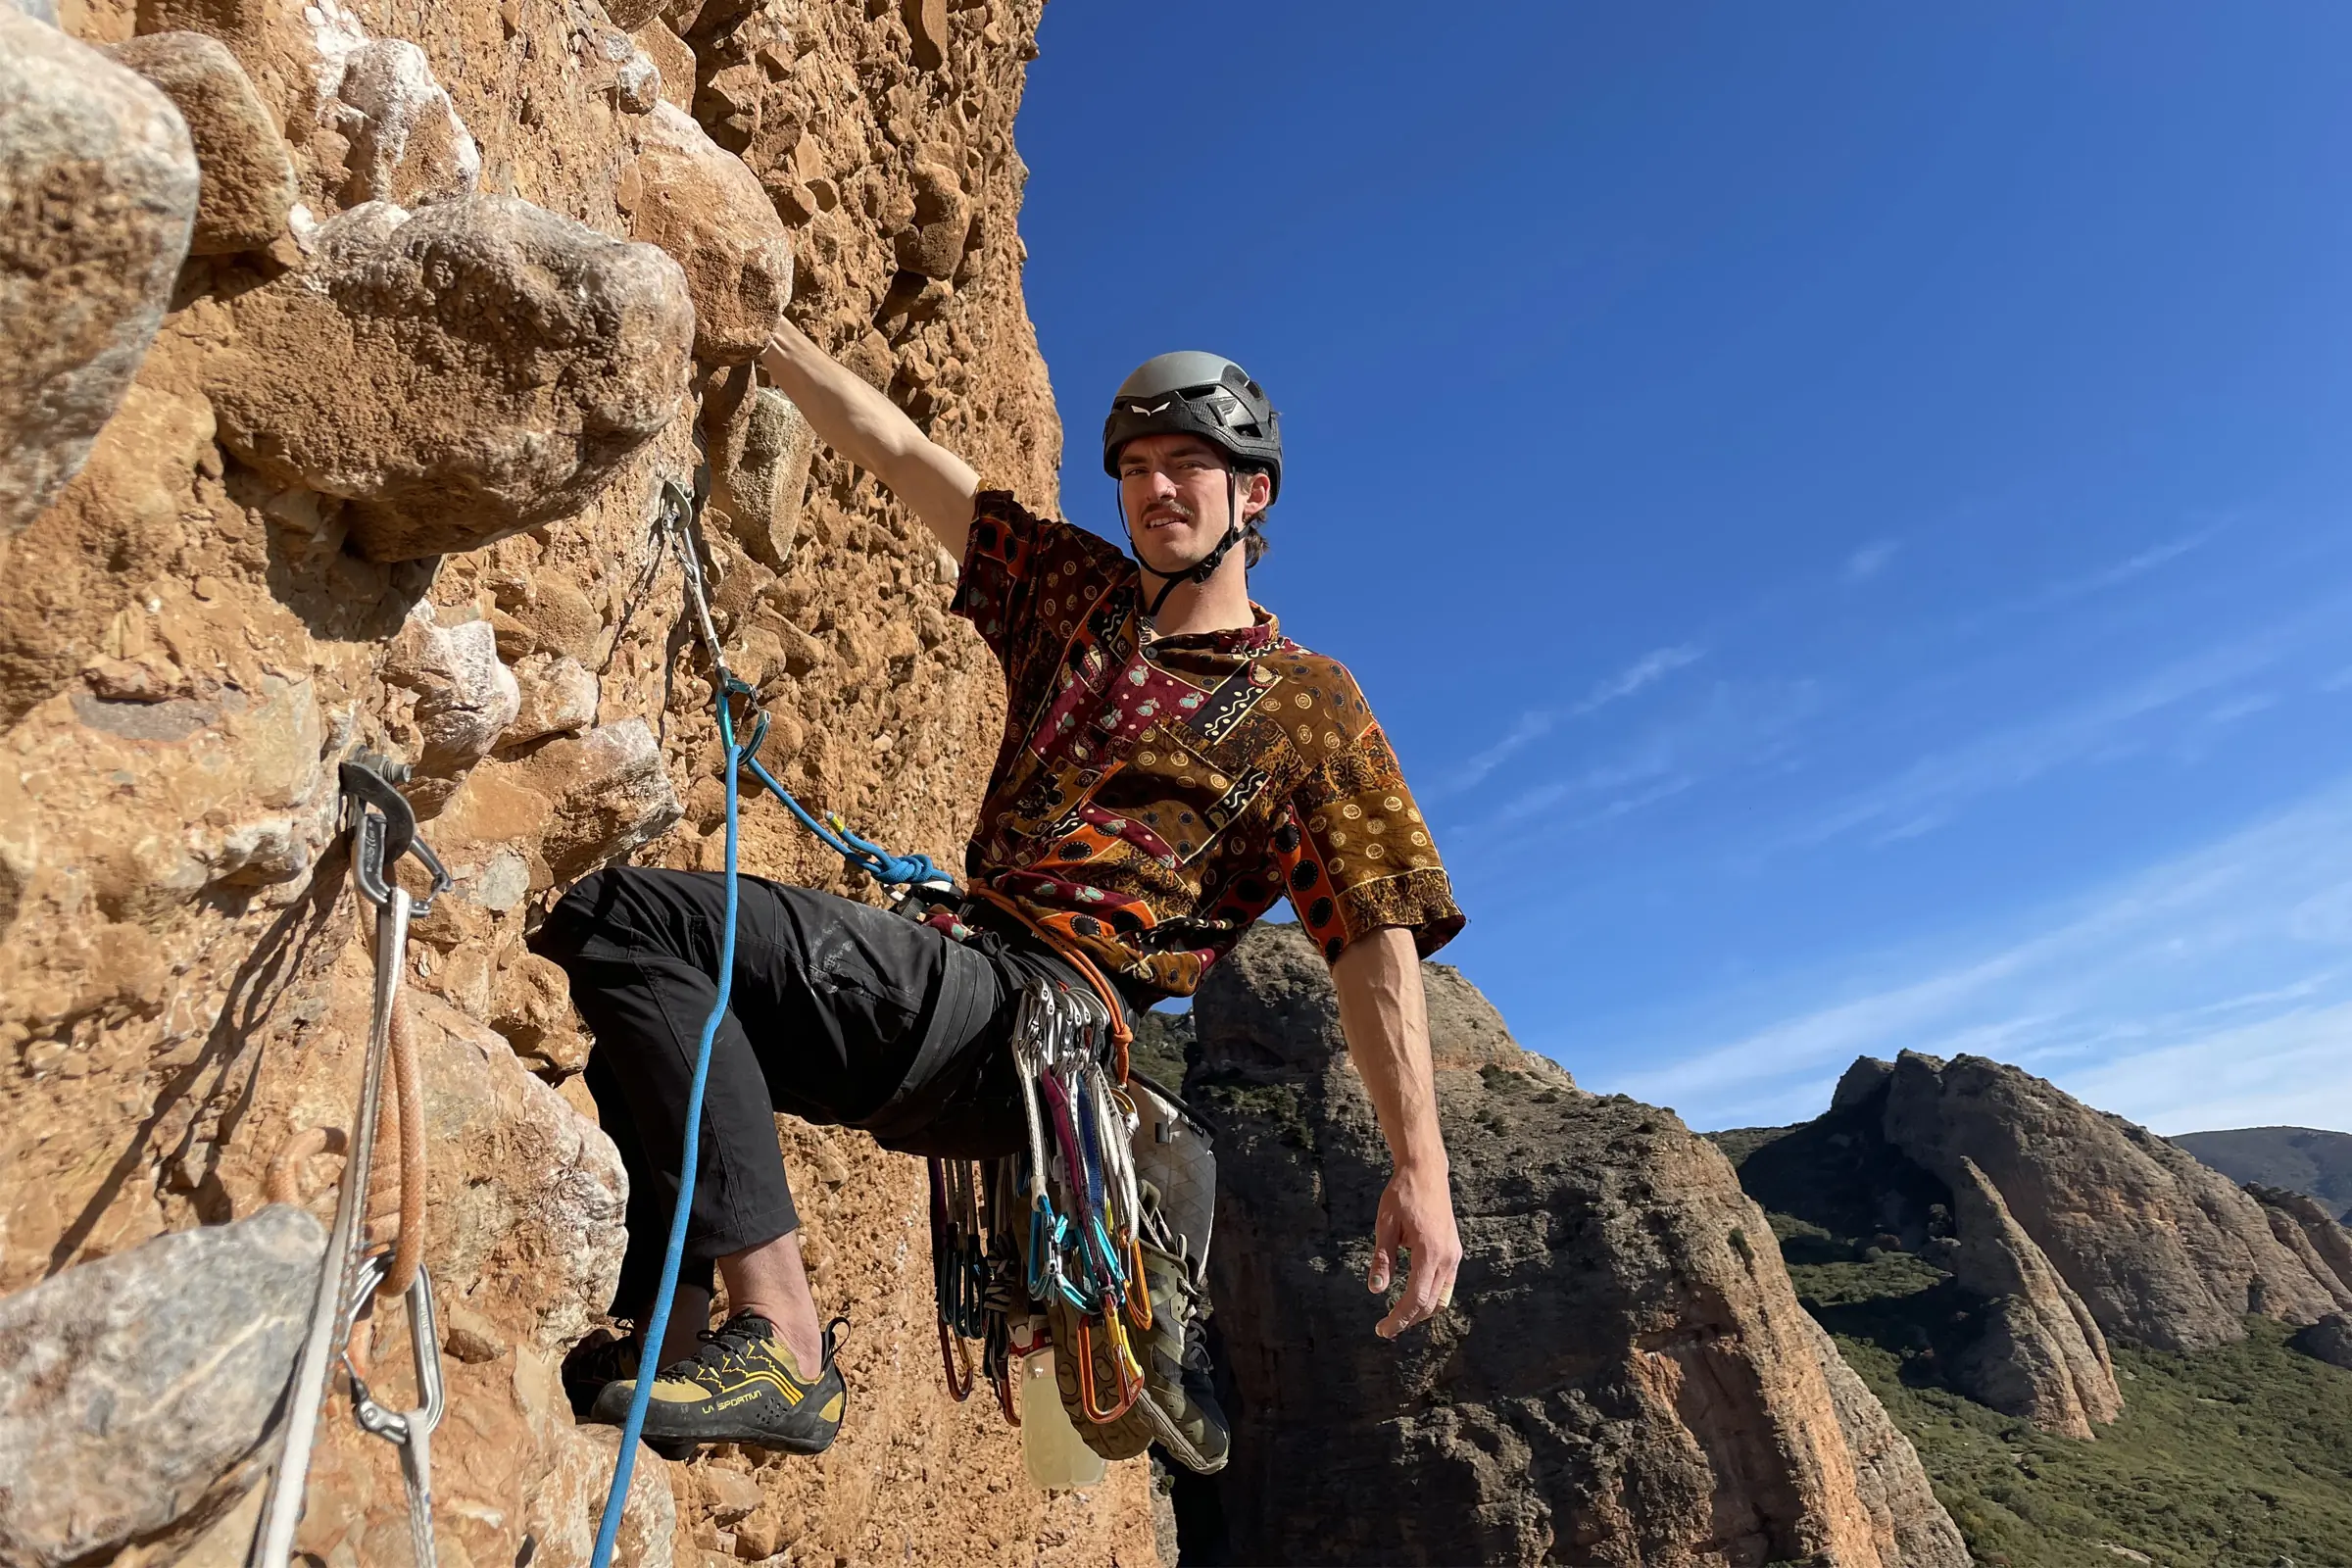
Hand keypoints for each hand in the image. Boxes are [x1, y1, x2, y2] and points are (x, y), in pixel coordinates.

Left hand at [1368, 1157, 1461, 1338]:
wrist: (1426, 1171)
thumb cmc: (1403, 1194)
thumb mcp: (1386, 1224)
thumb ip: (1383, 1259)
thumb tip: (1376, 1289)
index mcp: (1430, 1251)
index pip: (1416, 1298)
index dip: (1399, 1318)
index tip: (1382, 1330)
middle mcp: (1447, 1257)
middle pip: (1429, 1304)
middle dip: (1407, 1319)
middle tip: (1385, 1328)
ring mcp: (1454, 1255)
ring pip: (1440, 1298)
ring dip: (1420, 1311)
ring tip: (1398, 1316)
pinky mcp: (1454, 1251)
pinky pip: (1445, 1284)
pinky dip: (1430, 1297)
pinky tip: (1413, 1298)